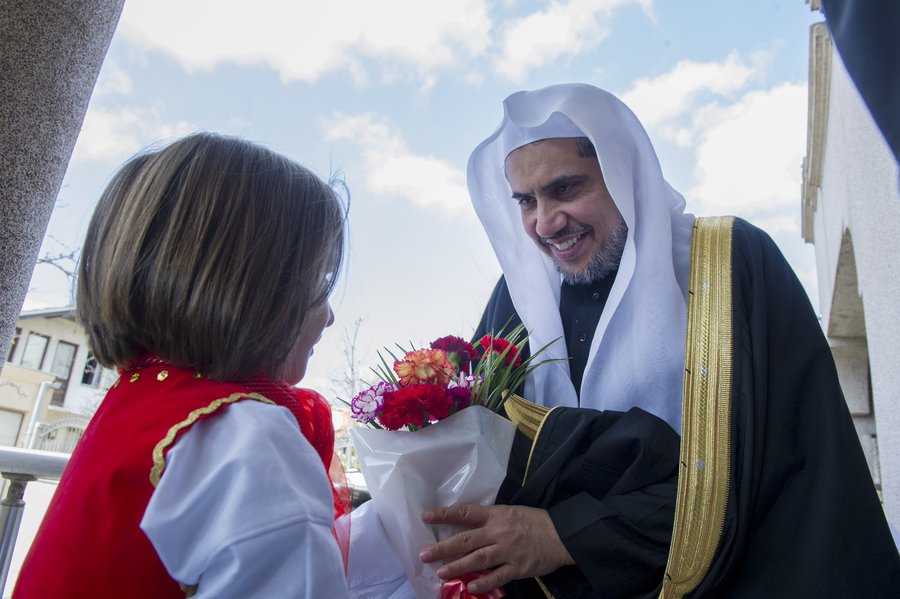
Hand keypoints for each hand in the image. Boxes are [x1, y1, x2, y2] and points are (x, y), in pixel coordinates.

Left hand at [419, 504, 574, 594]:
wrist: (562, 534)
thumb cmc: (534, 521)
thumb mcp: (510, 513)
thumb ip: (489, 521)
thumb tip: (465, 528)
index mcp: (496, 515)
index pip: (465, 513)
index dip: (444, 515)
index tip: (425, 517)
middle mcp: (498, 532)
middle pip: (466, 539)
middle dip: (443, 548)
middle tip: (424, 554)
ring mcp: (507, 551)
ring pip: (478, 559)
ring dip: (457, 567)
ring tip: (441, 573)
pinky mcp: (518, 568)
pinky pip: (498, 577)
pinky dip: (483, 583)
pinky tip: (470, 587)